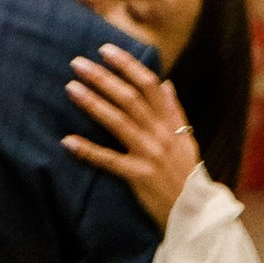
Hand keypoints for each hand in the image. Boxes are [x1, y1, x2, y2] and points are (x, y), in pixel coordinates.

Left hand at [65, 48, 198, 229]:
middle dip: (102, 78)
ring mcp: (150, 155)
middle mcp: (160, 134)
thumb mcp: (186, 139)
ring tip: (70, 88)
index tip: (105, 50)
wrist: (196, 213)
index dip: (127, 65)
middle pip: (129, 98)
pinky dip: (88, 150)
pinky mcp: (139, 177)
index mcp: (170, 122)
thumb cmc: (187, 175)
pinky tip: (68, 141)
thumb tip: (166, 83)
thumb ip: (175, 110)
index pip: (149, 84)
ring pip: (118, 122)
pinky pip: (109, 161)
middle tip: (77, 63)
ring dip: (93, 103)